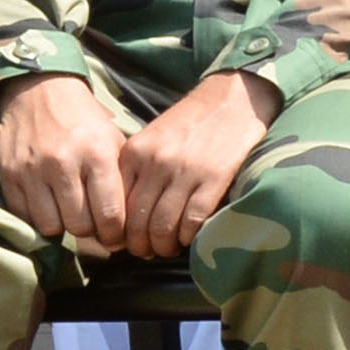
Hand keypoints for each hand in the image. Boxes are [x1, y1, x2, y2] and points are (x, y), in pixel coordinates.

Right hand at [0, 75, 132, 255]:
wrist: (39, 91)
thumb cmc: (84, 121)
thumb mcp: (113, 141)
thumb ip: (122, 178)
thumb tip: (132, 222)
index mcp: (98, 155)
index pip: (110, 213)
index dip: (115, 234)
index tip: (117, 238)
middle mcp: (64, 163)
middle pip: (79, 225)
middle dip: (91, 234)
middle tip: (95, 230)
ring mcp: (33, 171)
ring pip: (50, 226)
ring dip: (63, 228)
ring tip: (71, 218)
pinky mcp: (9, 175)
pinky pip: (24, 216)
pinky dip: (37, 219)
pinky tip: (49, 209)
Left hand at [113, 73, 272, 262]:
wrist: (233, 97)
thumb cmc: (192, 121)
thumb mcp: (153, 138)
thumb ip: (137, 169)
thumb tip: (128, 212)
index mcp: (135, 153)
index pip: (117, 205)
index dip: (119, 231)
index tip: (126, 242)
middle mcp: (155, 163)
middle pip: (137, 220)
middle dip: (140, 245)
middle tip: (147, 253)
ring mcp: (185, 171)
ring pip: (163, 225)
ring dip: (164, 246)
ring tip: (167, 249)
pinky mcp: (214, 177)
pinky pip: (193, 219)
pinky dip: (189, 236)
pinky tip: (189, 237)